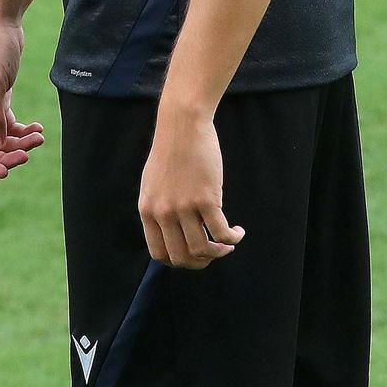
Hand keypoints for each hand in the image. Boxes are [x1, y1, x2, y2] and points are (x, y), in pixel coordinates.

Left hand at [138, 108, 245, 268]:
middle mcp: (163, 213)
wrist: (183, 124)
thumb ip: (160, 207)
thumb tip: (176, 230)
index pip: (159, 253)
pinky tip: (238, 232)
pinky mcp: (206, 198)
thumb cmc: (172, 149)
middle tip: (214, 253)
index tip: (193, 254)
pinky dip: (232, 238)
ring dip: (219, 253)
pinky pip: (221, 231)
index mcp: (147, 210)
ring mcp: (184, 207)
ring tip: (228, 244)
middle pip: (181, 257)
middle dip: (200, 262)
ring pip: (202, 249)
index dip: (178, 260)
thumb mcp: (153, 183)